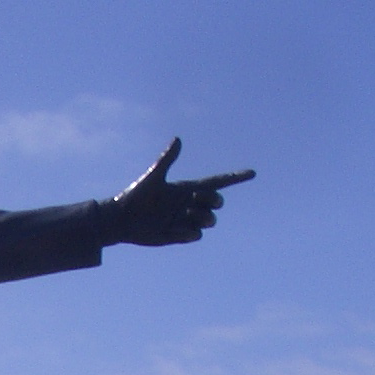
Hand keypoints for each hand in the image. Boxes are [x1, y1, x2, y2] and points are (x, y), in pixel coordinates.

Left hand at [103, 140, 254, 247]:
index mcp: (185, 188)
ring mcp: (184, 220)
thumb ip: (167, 159)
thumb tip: (178, 139)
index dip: (234, 178)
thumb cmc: (135, 195)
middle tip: (198, 200)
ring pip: (208, 221)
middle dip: (213, 201)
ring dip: (202, 218)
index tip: (252, 173)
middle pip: (215, 202)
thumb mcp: (153, 177)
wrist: (121, 220)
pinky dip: (188, 233)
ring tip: (185, 216)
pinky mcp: (178, 235)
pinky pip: (195, 235)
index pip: (216, 182)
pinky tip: (171, 230)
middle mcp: (188, 204)